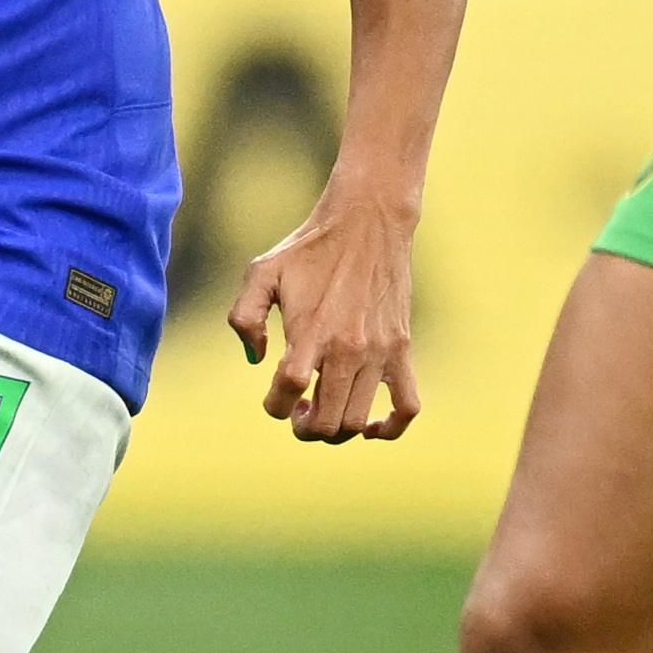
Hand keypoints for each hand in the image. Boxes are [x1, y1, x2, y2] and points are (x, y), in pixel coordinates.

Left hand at [231, 181, 421, 441]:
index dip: (275, 406)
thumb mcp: (261, 271)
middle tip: (299, 411)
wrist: (367, 223)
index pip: (287, 391)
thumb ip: (244, 316)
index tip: (275, 398)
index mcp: (310, 331)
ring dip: (337, 429)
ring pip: (358, 420)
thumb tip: (256, 359)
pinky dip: (390, 428)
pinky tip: (372, 426)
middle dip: (305, 427)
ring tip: (326, 410)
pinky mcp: (401, 349)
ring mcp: (378, 352)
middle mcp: (346, 348)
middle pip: (326, 419)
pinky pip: (408, 406)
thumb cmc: (310, 249)